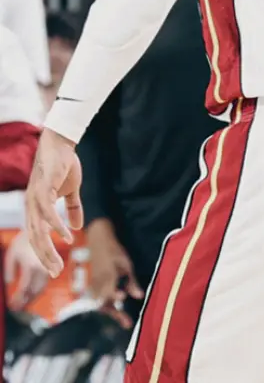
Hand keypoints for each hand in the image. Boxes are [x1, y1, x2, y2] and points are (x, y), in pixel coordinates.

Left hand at [4, 230, 48, 308]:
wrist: (40, 229)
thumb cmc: (22, 242)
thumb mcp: (12, 254)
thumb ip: (10, 269)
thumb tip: (10, 282)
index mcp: (30, 266)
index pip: (24, 288)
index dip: (18, 298)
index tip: (12, 306)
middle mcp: (40, 269)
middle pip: (34, 291)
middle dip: (25, 301)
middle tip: (16, 309)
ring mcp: (46, 268)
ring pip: (41, 288)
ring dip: (32, 298)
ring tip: (22, 304)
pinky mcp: (49, 267)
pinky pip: (44, 283)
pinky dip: (37, 291)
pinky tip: (30, 295)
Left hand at [24, 128, 83, 276]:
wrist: (60, 144)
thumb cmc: (64, 166)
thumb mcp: (71, 191)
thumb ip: (73, 209)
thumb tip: (77, 227)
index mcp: (36, 209)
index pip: (38, 237)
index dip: (45, 254)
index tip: (56, 269)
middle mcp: (31, 207)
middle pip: (35, 239)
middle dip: (45, 258)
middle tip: (56, 273)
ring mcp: (35, 199)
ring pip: (39, 231)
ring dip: (47, 250)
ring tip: (58, 263)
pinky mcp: (42, 191)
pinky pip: (47, 214)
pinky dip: (56, 227)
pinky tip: (66, 236)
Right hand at [86, 218, 142, 328]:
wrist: (97, 242)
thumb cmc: (114, 252)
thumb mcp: (126, 265)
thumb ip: (132, 281)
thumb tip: (140, 297)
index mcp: (107, 275)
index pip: (109, 289)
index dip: (115, 295)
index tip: (123, 298)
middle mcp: (98, 282)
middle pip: (104, 303)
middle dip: (116, 314)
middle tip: (127, 324)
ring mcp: (93, 285)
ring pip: (100, 303)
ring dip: (112, 312)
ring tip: (124, 320)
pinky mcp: (92, 286)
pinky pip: (98, 299)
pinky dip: (106, 306)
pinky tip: (116, 311)